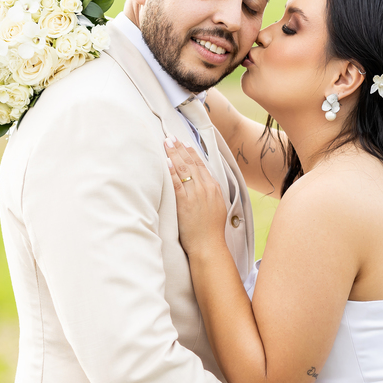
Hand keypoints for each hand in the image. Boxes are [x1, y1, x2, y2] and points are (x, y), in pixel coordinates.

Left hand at [165, 137, 227, 254]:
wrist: (209, 246)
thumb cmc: (211, 231)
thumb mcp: (217, 208)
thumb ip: (210, 195)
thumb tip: (202, 187)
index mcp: (214, 189)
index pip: (202, 165)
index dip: (192, 153)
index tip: (185, 144)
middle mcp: (206, 189)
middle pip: (191, 163)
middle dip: (180, 149)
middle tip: (171, 137)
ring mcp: (196, 195)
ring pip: (184, 169)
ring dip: (174, 154)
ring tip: (166, 143)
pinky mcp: (185, 203)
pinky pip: (177, 183)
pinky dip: (171, 171)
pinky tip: (167, 161)